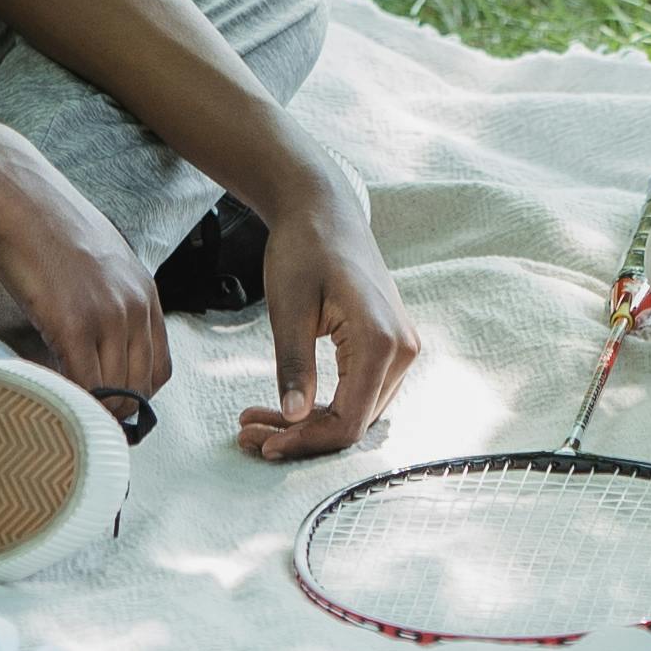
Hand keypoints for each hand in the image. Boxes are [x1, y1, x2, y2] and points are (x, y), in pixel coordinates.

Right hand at [0, 124, 171, 417]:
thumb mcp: (97, 259)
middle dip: (112, 410)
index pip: (160, 367)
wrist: (12, 192)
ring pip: (115, 393)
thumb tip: (96, 340)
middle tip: (79, 414)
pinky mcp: (72, 322)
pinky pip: (84, 384)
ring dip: (90, 409)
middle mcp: (135, 305)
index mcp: (145, 290)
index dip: (134, 394)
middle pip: (140, 387)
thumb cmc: (44, 223)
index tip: (105, 401)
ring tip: (60, 403)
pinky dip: (68, 399)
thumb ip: (108, 298)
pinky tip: (46, 390)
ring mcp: (107, 315)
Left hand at [235, 170, 416, 461]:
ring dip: (310, 424)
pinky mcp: (389, 345)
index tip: (261, 442)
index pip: (349, 421)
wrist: (323, 208)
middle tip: (247, 433)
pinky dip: (324, 405)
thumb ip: (295, 366)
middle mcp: (403, 350)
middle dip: (301, 436)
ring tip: (257, 420)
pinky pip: (360, 391)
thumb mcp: (288, 309)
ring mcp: (401, 348)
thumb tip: (293, 419)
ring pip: (358, 411)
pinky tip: (286, 405)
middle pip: (355, 421)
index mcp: (381, 340)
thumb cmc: (304, 248)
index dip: (305, 441)